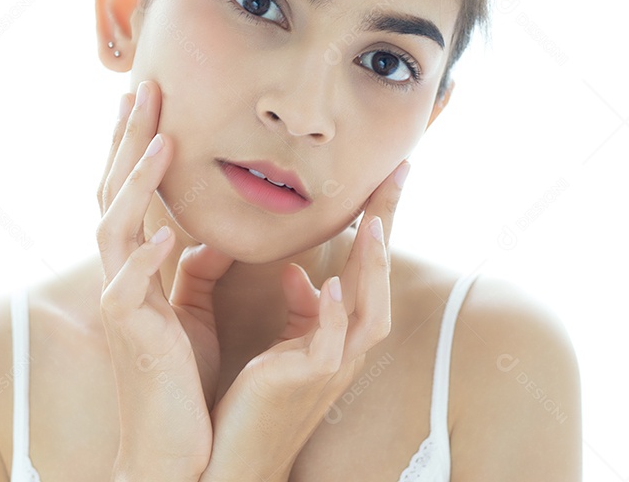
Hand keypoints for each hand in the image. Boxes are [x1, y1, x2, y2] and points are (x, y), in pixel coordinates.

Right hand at [95, 80, 232, 478]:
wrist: (173, 441)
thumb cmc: (182, 375)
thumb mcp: (193, 308)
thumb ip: (195, 266)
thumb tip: (210, 229)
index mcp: (137, 265)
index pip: (131, 190)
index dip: (136, 143)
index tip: (149, 99)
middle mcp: (120, 274)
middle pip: (114, 191)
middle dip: (128, 138)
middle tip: (144, 87)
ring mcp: (118, 301)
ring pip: (113, 226)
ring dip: (137, 181)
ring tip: (161, 140)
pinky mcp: (127, 334)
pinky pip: (127, 287)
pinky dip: (143, 257)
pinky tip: (165, 230)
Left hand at [199, 160, 408, 481]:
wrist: (231, 457)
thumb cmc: (253, 401)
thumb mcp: (282, 347)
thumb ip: (298, 309)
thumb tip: (302, 273)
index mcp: (337, 335)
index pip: (366, 268)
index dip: (378, 221)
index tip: (385, 175)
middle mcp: (344, 349)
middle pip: (380, 280)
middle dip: (388, 227)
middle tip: (397, 174)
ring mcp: (330, 368)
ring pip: (369, 311)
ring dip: (373, 267)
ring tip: (373, 222)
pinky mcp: (305, 384)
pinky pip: (329, 346)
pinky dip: (333, 315)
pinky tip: (333, 284)